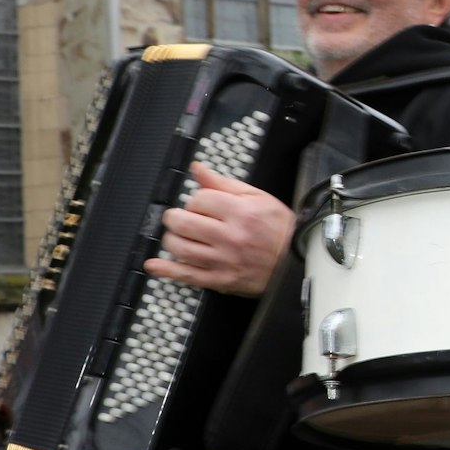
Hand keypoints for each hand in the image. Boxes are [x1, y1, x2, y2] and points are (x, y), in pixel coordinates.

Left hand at [142, 162, 293, 297]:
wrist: (295, 262)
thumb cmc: (278, 229)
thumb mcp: (257, 198)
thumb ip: (223, 183)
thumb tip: (198, 169)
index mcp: (240, 212)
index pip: (198, 199)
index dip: (196, 200)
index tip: (201, 205)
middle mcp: (230, 236)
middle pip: (183, 222)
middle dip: (176, 218)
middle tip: (181, 219)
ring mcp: (224, 260)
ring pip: (180, 247)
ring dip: (172, 239)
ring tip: (179, 236)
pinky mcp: (221, 280)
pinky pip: (187, 276)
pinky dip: (166, 270)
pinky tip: (154, 265)